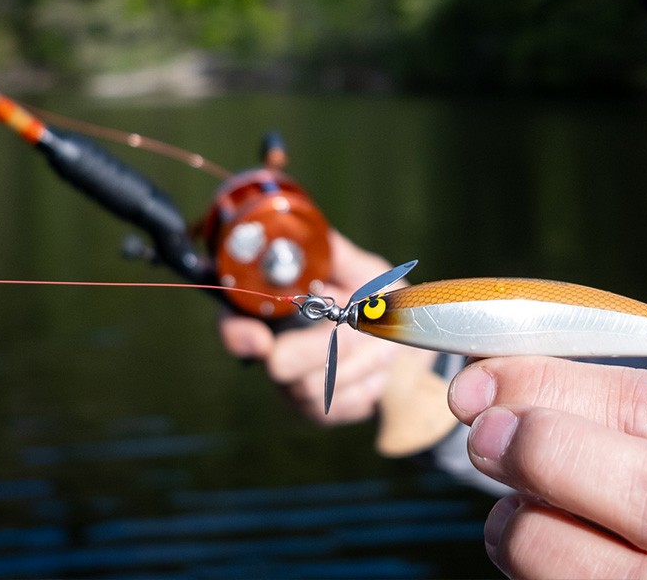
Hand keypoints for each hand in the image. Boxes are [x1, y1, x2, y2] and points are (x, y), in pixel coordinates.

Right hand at [218, 229, 435, 422]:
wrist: (412, 344)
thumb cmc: (380, 303)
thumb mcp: (364, 271)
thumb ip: (333, 255)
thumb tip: (307, 232)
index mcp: (275, 313)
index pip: (234, 326)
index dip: (240, 335)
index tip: (262, 340)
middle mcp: (276, 352)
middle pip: (279, 365)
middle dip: (323, 346)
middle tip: (356, 325)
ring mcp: (297, 388)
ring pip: (317, 386)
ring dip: (361, 358)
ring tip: (381, 337)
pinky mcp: (324, 413)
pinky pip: (344, 404)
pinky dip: (372, 379)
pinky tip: (381, 362)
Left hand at [448, 357, 646, 578]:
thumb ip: (588, 410)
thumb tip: (485, 387)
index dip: (561, 389)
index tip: (487, 380)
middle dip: (557, 457)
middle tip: (487, 437)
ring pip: (619, 576)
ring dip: (534, 532)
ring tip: (507, 514)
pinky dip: (536, 572)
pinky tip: (526, 551)